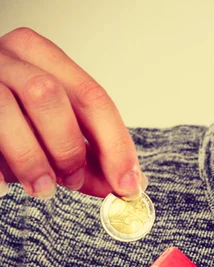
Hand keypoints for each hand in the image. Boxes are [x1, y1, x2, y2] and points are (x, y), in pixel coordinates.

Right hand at [0, 27, 146, 198]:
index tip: (128, 183)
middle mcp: (10, 58)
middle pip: (50, 96)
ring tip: (42, 189)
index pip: (92, 97)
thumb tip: (128, 185)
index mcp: (43, 58)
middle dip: (69, 149)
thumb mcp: (55, 137)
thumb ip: (90, 159)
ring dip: (34, 162)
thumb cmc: (13, 124)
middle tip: (72, 181)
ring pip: (9, 112)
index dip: (115, 145)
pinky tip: (5, 188)